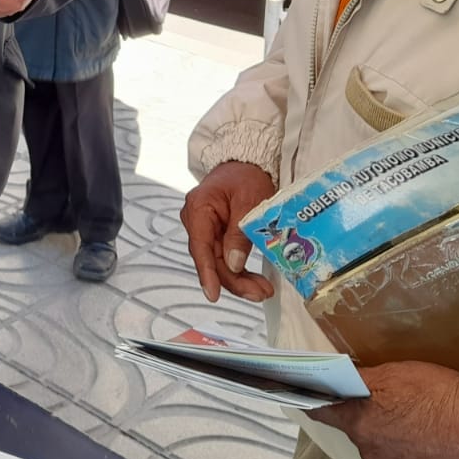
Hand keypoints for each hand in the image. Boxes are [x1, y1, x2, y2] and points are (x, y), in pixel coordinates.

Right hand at [180, 160, 277, 301]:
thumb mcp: (250, 202)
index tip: (213, 294)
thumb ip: (239, 233)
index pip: (200, 246)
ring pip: (218, 261)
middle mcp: (196, 220)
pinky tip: (253, 279)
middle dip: (234, 280)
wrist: (246, 164)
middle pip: (211, 259)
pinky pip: (224, 256)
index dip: (207, 273)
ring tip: (262, 289)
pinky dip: (239, 269)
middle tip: (260, 292)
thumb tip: (234, 264)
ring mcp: (204, 228)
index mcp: (199, 208)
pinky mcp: (215, 234)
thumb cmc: (246, 175)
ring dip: (239, 278)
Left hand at [310, 362, 458, 458]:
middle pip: (356, 429)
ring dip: (390, 433)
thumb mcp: (395, 374)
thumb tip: (344, 378)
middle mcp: (369, 450)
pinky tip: (425, 438)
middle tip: (390, 401)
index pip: (322, 411)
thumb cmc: (437, 397)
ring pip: (380, 446)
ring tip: (415, 419)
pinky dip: (408, 450)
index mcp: (358, 421)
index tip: (311, 393)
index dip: (316, 400)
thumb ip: (363, 379)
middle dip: (367, 415)